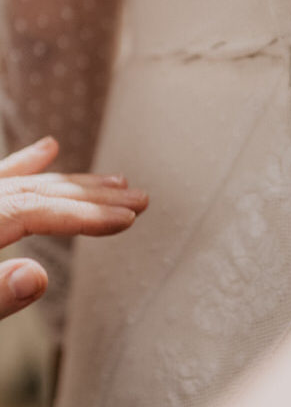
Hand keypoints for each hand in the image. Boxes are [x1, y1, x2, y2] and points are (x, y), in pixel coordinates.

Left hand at [0, 136, 147, 319]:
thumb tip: (38, 277)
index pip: (37, 211)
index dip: (86, 215)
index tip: (128, 219)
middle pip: (40, 192)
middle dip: (94, 196)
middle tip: (141, 198)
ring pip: (28, 184)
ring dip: (74, 183)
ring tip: (116, 181)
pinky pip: (2, 176)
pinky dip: (26, 163)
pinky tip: (50, 148)